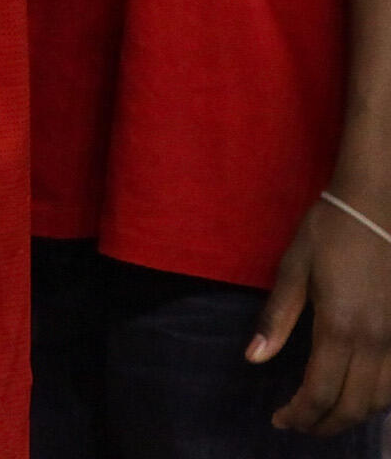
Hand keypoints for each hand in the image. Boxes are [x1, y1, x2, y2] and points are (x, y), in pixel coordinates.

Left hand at [255, 195, 390, 434]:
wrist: (377, 207)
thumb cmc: (329, 232)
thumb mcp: (292, 269)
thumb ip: (277, 318)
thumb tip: (254, 359)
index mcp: (341, 328)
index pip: (320, 392)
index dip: (299, 415)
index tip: (279, 419)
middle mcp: (376, 342)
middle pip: (353, 405)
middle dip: (323, 424)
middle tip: (298, 424)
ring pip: (381, 400)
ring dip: (352, 415)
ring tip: (324, 416)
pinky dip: (378, 400)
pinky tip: (360, 395)